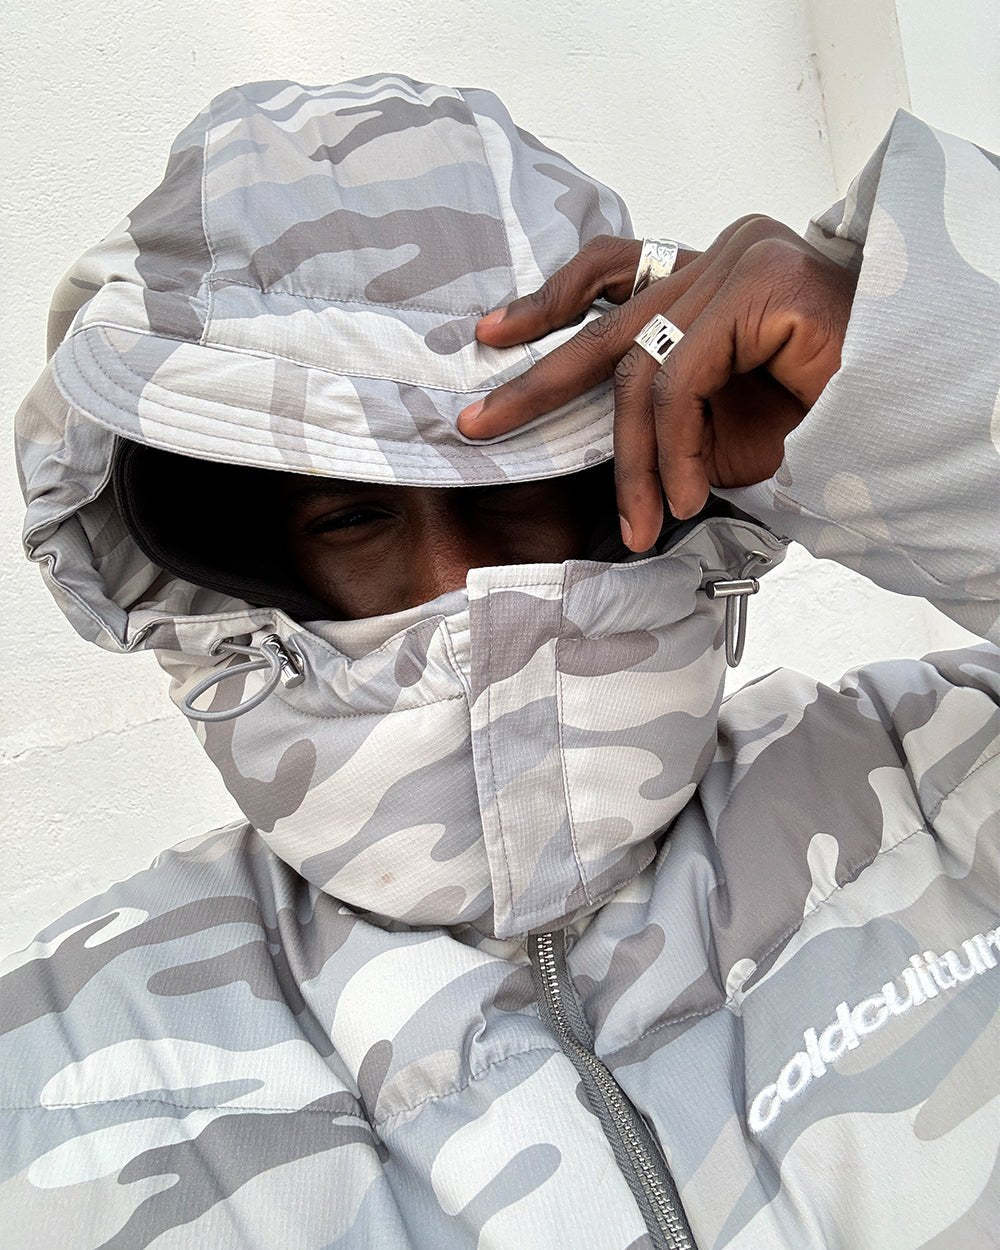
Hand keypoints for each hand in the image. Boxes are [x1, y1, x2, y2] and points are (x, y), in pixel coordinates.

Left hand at [457, 216, 857, 550]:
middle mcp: (719, 255)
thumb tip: (605, 445)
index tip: (492, 334)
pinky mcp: (763, 286)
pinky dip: (674, 449)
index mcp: (708, 273)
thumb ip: (667, 413)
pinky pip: (683, 381)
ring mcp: (740, 262)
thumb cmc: (824, 411)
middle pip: (607, 321)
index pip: (611, 272)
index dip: (547, 301)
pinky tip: (681, 494)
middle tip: (481, 423)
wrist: (908, 405)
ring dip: (634, 460)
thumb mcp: (725, 421)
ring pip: (643, 369)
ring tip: (641, 519)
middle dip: (537, 380)